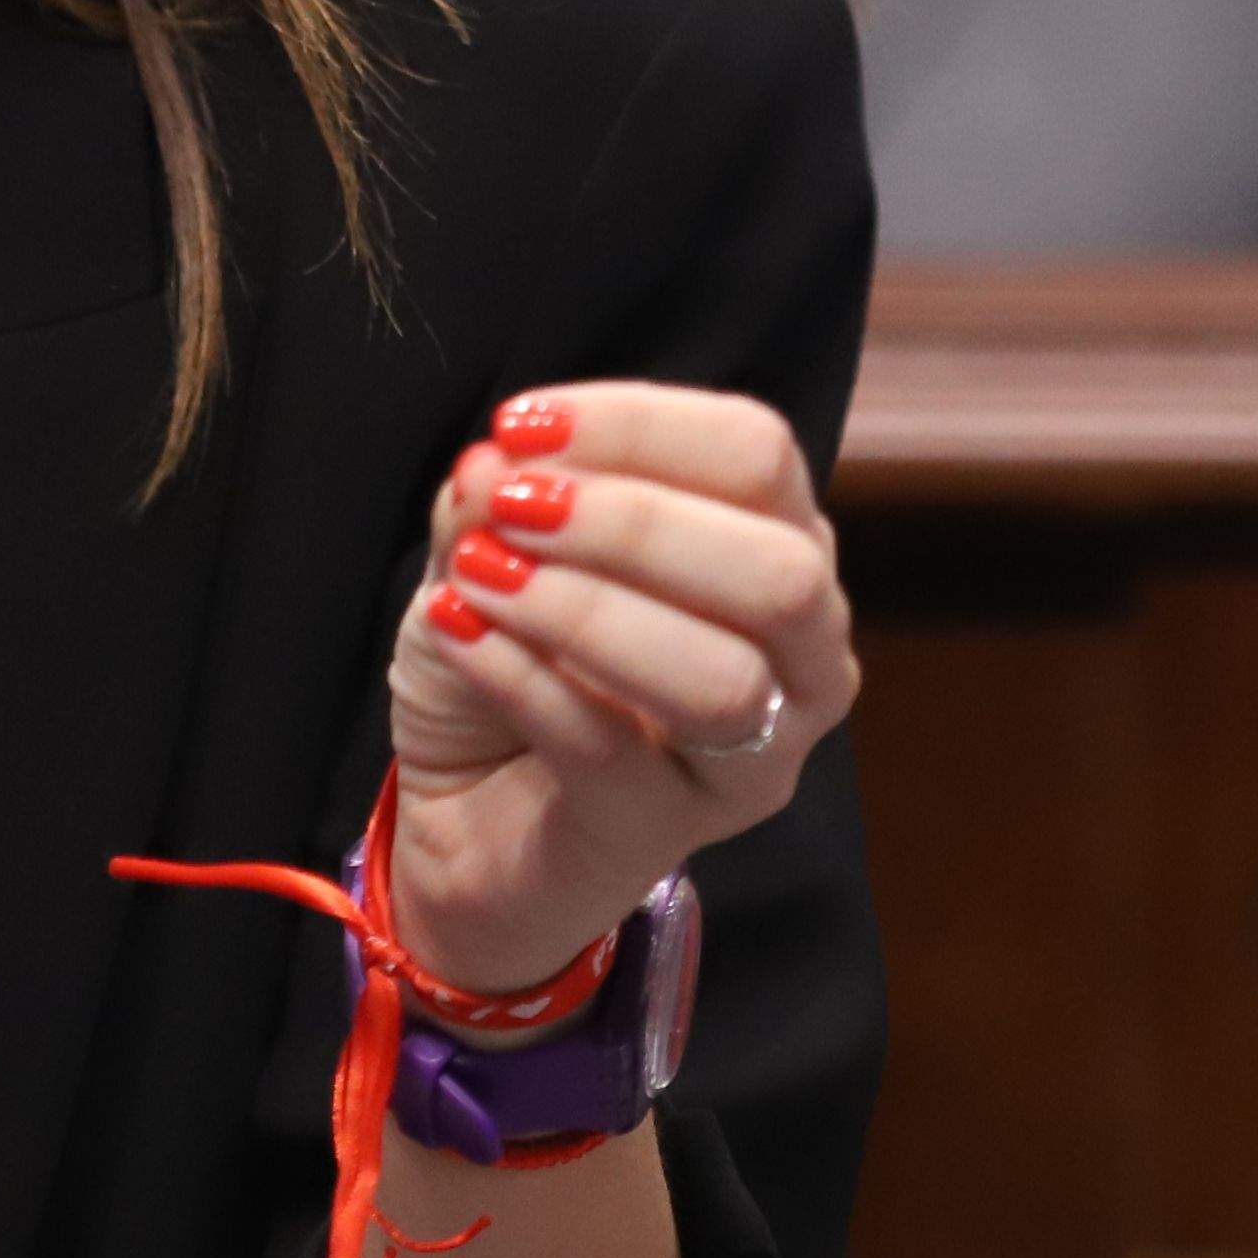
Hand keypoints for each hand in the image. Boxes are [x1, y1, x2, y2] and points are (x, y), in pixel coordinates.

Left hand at [383, 381, 854, 1001]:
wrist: (464, 814)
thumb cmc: (514, 663)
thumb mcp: (489, 551)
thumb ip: (498, 501)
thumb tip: (494, 462)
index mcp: (782, 547)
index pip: (757, 455)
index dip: (640, 424)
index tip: (520, 426)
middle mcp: (801, 655)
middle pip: (778, 569)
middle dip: (634, 522)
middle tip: (511, 505)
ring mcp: (752, 760)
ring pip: (719, 677)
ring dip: (583, 608)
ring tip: (478, 575)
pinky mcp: (667, 832)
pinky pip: (608, 749)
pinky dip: (520, 676)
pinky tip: (457, 630)